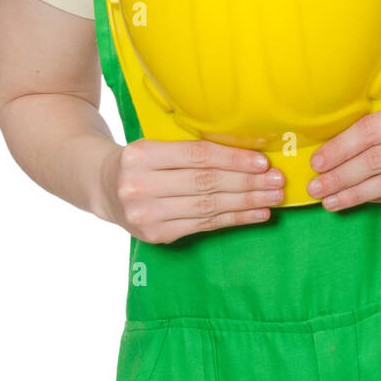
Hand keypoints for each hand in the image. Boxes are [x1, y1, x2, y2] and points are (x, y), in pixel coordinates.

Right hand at [101, 139, 285, 243]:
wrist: (103, 187)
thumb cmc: (142, 161)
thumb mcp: (156, 145)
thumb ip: (191, 150)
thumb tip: (248, 154)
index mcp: (142, 154)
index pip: (197, 156)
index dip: (232, 159)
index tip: (262, 162)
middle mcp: (140, 185)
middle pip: (205, 183)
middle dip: (247, 182)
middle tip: (277, 181)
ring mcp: (146, 214)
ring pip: (207, 207)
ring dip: (246, 202)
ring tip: (273, 197)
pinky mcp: (155, 235)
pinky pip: (203, 226)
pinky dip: (234, 219)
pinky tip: (256, 214)